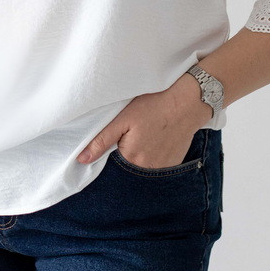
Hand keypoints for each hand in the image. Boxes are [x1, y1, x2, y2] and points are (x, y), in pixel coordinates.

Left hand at [76, 73, 212, 167]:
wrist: (188, 101)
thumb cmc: (154, 105)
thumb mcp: (123, 119)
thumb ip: (101, 141)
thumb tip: (81, 160)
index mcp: (131, 159)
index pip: (111, 164)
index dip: (112, 150)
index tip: (120, 136)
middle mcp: (148, 169)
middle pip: (128, 166)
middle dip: (127, 152)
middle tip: (136, 131)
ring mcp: (164, 168)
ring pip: (144, 166)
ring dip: (142, 155)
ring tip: (148, 133)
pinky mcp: (175, 163)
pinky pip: (159, 164)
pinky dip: (155, 154)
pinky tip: (158, 138)